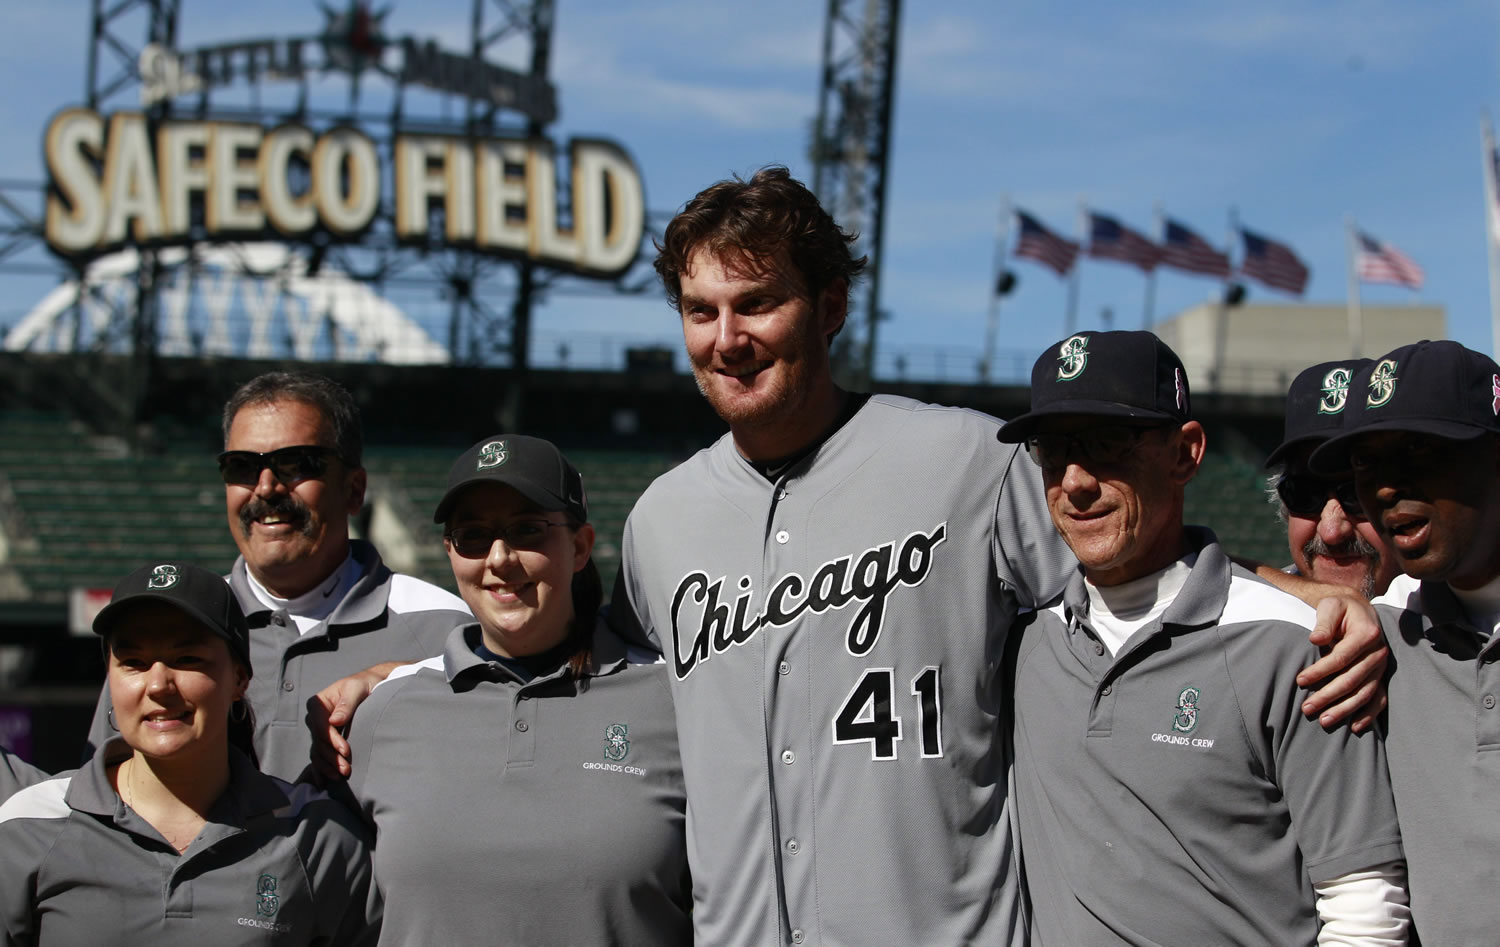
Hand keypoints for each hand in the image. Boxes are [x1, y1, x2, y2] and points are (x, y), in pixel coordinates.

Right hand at [306, 662, 400, 782]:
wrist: (370, 686)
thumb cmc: (364, 684)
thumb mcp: (356, 688)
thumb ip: (346, 703)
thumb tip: (334, 721)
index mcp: (318, 703)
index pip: (321, 726)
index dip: (332, 740)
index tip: (346, 751)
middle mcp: (314, 718)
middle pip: (319, 742)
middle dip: (332, 757)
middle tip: (346, 770)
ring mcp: (318, 730)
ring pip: (318, 752)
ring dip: (328, 766)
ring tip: (341, 777)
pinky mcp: (325, 740)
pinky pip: (319, 756)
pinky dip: (320, 769)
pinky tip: (324, 782)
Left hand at [1296, 594, 1388, 731]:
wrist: (1360, 610)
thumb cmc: (1340, 608)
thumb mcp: (1330, 606)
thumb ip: (1323, 621)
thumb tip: (1315, 639)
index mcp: (1367, 634)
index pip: (1341, 658)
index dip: (1320, 671)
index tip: (1300, 680)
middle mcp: (1378, 653)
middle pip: (1352, 680)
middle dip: (1328, 696)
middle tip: (1306, 708)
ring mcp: (1382, 667)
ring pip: (1364, 693)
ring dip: (1345, 709)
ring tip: (1324, 721)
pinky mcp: (1381, 676)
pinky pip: (1379, 699)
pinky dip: (1369, 714)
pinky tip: (1355, 727)